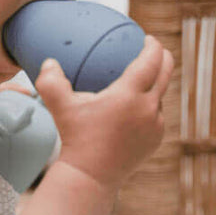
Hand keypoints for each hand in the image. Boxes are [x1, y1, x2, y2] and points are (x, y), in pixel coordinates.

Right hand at [34, 35, 173, 189]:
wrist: (91, 176)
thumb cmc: (75, 138)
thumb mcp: (59, 108)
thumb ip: (50, 81)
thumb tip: (49, 62)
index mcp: (129, 95)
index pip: (151, 59)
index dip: (152, 45)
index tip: (147, 38)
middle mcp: (148, 108)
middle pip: (166, 72)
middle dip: (163, 56)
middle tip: (152, 50)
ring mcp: (155, 125)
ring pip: (161, 95)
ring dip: (154, 84)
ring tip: (140, 80)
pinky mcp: (156, 138)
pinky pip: (157, 115)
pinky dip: (149, 106)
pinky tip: (135, 107)